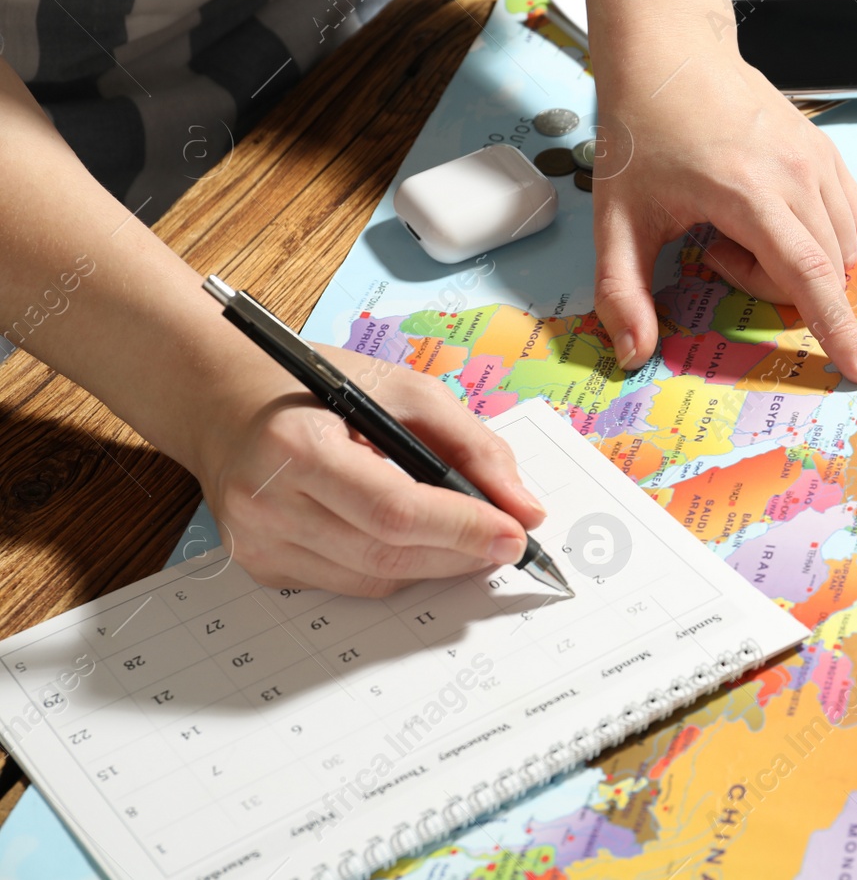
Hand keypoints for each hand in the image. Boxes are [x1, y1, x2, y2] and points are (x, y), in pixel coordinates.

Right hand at [191, 345, 544, 595]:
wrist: (220, 399)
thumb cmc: (314, 387)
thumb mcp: (400, 388)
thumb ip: (470, 442)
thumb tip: (523, 507)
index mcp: (296, 447)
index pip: (394, 511)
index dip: (462, 529)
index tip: (517, 533)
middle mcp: (266, 504)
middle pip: (386, 554)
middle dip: (461, 553)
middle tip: (509, 542)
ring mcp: (257, 544)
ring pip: (373, 580)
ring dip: (435, 566)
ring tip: (472, 540)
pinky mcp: (260, 567)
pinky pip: (347, 583)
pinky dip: (395, 567)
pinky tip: (417, 541)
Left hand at [589, 43, 856, 384]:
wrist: (669, 52)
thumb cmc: (644, 125)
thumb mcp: (617, 218)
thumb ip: (622, 291)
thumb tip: (632, 351)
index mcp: (749, 193)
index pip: (808, 276)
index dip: (837, 329)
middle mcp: (796, 174)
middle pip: (820, 270)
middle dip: (772, 284)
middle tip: (717, 249)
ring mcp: (817, 160)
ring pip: (839, 249)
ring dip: (796, 261)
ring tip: (738, 228)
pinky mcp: (826, 152)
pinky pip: (849, 219)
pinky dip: (820, 238)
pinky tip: (773, 219)